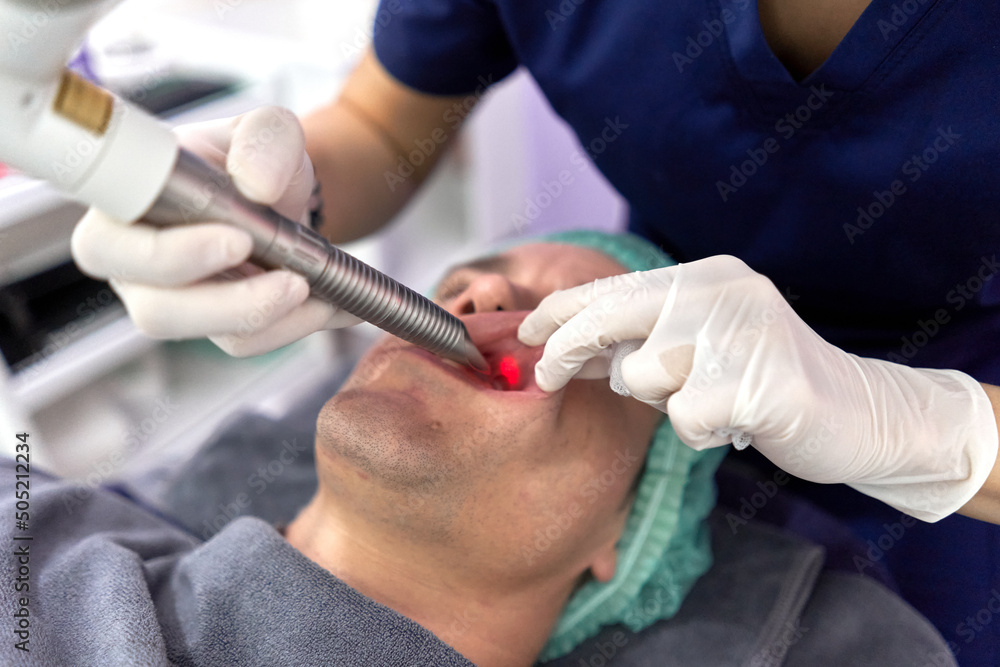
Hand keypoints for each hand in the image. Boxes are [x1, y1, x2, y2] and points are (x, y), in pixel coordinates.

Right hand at [71, 106, 359, 356]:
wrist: (281, 194)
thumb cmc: (250, 159)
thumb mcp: (264, 131)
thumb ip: (264, 139)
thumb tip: (258, 184)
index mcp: (123, 210)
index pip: (105, 246)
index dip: (162, 254)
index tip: (237, 239)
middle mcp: (136, 266)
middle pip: (158, 310)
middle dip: (231, 303)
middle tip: (293, 280)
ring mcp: (178, 303)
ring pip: (213, 335)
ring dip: (275, 318)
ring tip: (320, 291)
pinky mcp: (219, 327)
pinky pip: (251, 340)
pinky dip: (298, 324)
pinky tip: (334, 303)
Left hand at [518, 255, 997, 520]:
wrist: (861, 415)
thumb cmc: (763, 383)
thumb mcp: (698, 347)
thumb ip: (638, 341)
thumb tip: (559, 348)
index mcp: (706, 278)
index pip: (616, 287)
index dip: (562, 309)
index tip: (524, 332)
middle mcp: (724, 294)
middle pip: (616, 315)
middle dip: (568, 345)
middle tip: (543, 373)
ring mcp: (745, 335)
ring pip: (644, 374)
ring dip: (661, 400)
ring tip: (704, 398)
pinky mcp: (762, 385)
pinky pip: (686, 418)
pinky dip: (700, 432)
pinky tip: (732, 423)